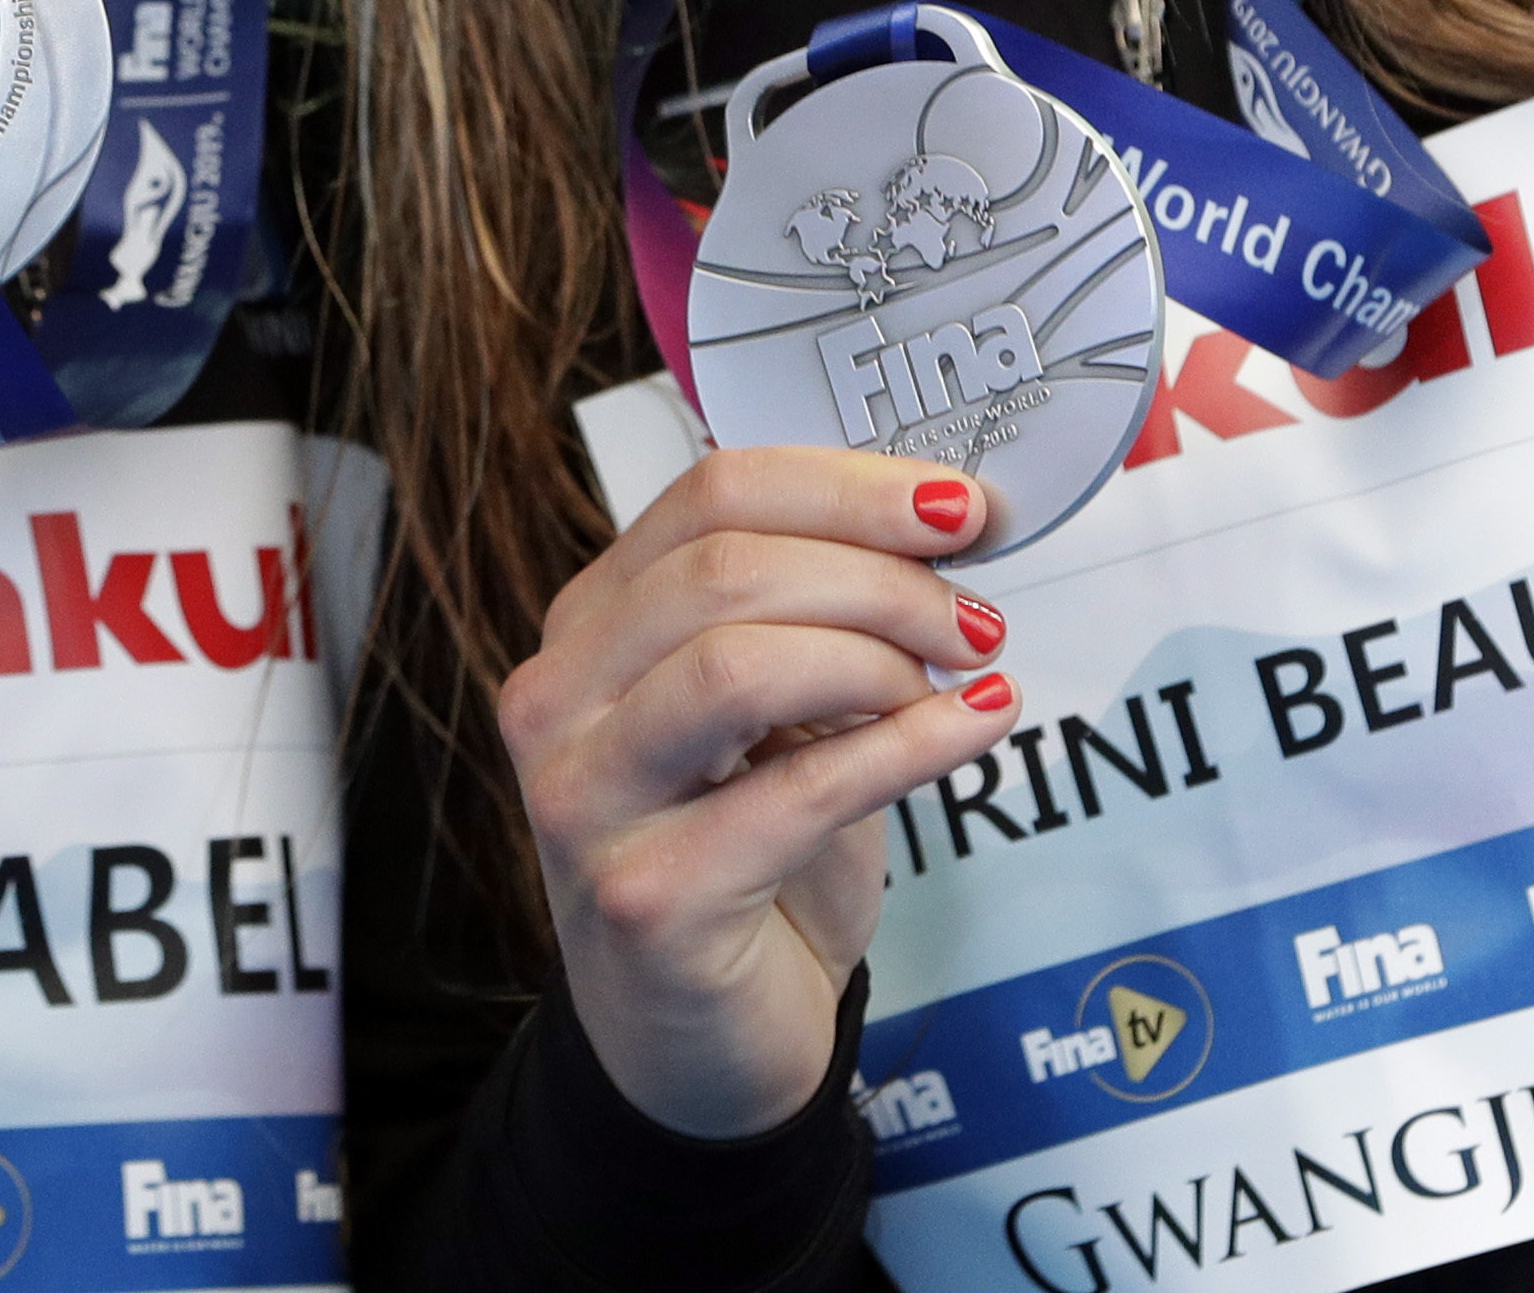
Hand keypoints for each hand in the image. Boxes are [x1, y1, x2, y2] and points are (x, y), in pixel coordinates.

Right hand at [500, 446, 1017, 1137]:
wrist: (702, 1045)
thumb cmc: (746, 863)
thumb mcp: (772, 714)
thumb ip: (813, 614)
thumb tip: (942, 523)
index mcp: (589, 626)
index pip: (710, 496)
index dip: (849, 487)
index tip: (958, 507)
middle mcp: (559, 700)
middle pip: (725, 568)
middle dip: (880, 575)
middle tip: (973, 614)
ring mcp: (585, 801)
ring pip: (740, 663)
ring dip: (882, 656)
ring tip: (960, 678)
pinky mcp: (646, 897)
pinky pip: (796, 791)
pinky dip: (907, 747)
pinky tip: (974, 729)